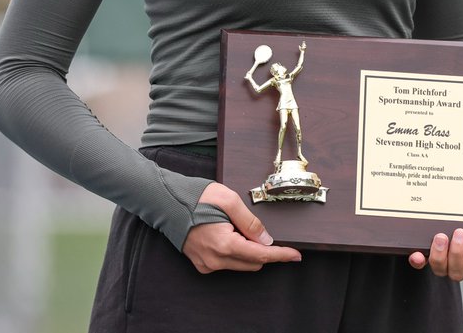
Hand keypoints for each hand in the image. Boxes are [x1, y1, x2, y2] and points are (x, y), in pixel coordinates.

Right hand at [182, 182, 301, 273]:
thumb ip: (250, 221)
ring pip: (240, 264)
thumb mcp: (229, 200)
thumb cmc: (196, 198)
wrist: (167, 203)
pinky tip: (227, 234)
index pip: (260, 255)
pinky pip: (227, 263)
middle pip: (253, 262)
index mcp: (224, 244)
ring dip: (248, 250)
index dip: (280, 255)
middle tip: (257, 229)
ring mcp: (207, 264)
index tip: (296, 256)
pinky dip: (235, 253)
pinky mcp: (201, 264)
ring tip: (236, 227)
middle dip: (263, 249)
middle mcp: (216, 260)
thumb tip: (266, 239)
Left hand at [407, 197, 462, 280]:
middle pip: (458, 273)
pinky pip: (420, 262)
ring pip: (440, 269)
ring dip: (439, 256)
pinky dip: (418, 261)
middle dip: (458, 255)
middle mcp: (460, 261)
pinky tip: (416, 253)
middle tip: (460, 233)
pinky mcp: (425, 249)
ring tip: (441, 236)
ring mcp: (442, 256)